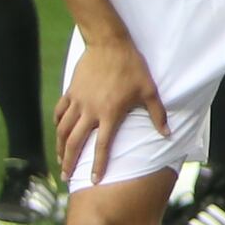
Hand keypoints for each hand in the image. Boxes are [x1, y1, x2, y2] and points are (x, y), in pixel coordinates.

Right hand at [55, 33, 166, 185]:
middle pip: (75, 143)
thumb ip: (157, 114)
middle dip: (70, 162)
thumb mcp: (149, 90)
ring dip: (60, 147)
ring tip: (60, 160)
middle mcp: (90, 111)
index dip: (98, 165)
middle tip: (67, 177)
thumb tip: (167, 134)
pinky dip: (57, 123)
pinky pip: (60, 111)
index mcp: (110, 114)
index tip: (94, 181)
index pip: (102, 146)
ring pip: (63, 129)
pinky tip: (58, 131)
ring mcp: (78, 101)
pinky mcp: (71, 91)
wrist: (109, 43)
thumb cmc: (132, 67)